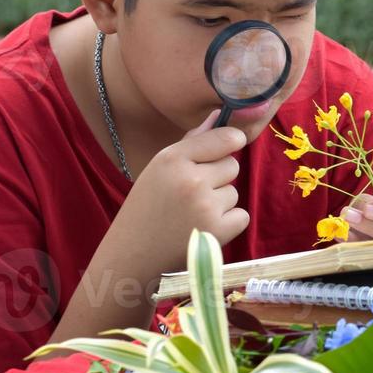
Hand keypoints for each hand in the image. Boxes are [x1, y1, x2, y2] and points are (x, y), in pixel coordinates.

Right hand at [104, 109, 249, 270]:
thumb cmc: (147, 209)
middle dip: (218, 177)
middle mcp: (190, 179)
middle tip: (192, 194)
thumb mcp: (158, 170)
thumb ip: (191, 143)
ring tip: (190, 214)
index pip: (225, 137)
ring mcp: (205, 206)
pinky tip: (202, 228)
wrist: (131, 256)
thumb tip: (218, 115)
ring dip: (220, 202)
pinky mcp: (218, 231)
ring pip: (234, 191)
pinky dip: (228, 223)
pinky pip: (241, 215)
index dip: (232, 141)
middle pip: (232, 165)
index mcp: (171, 159)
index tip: (231, 144)